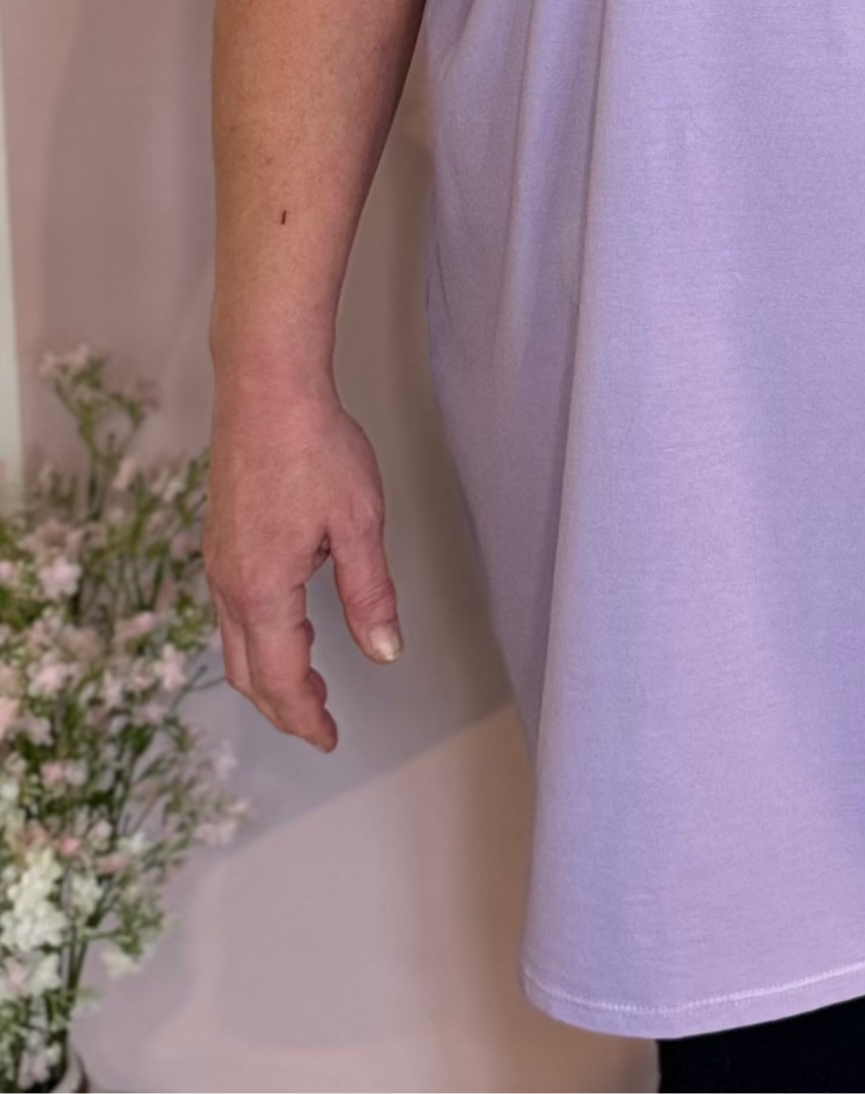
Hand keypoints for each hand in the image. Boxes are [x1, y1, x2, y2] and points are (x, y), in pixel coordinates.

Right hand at [206, 379, 402, 749]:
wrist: (265, 388)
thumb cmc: (314, 446)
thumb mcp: (359, 524)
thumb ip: (370, 594)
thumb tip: (385, 652)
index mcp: (262, 589)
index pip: (280, 678)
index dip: (307, 715)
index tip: (330, 737)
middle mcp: (229, 582)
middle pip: (247, 670)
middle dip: (284, 705)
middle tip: (320, 723)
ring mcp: (219, 559)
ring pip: (234, 640)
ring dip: (269, 672)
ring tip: (309, 683)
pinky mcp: (221, 536)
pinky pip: (231, 607)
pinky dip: (257, 637)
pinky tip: (285, 624)